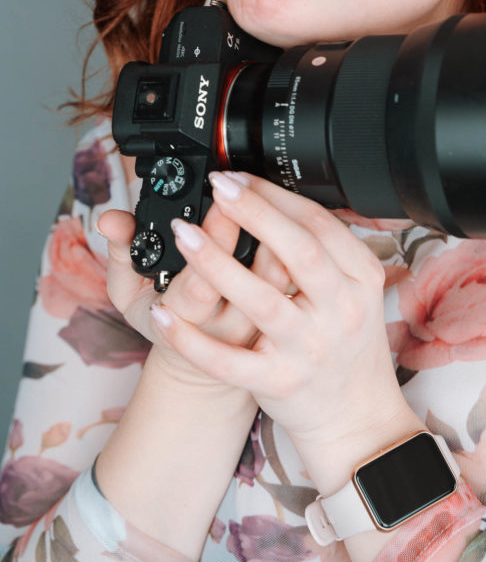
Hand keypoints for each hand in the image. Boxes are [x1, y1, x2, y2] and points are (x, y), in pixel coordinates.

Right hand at [98, 195, 290, 392]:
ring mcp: (263, 328)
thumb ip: (122, 252)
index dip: (210, 241)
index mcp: (185, 323)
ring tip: (269, 195)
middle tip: (242, 189)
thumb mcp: (132, 295)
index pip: (199, 288)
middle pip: (248, 282)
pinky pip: (301, 278)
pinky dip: (299, 245)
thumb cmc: (171, 322)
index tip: (216, 194)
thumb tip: (108, 219)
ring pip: (282, 278)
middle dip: (247, 228)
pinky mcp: (288, 317)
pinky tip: (290, 215)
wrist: (209, 371)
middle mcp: (229, 330)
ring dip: (280, 233)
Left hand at [148, 172, 420, 466]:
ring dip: (218, 264)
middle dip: (255, 213)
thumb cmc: (347, 345)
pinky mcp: (279, 382)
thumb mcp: (355, 291)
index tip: (238, 178)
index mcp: (360, 279)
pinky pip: (227, 361)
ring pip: (261, 302)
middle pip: (299, 252)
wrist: (357, 417)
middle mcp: (340, 312)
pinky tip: (162, 315)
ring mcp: (309, 349)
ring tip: (183, 234)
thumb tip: (276, 200)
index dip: (276, 197)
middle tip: (217, 187)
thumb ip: (325, 250)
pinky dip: (191, 339)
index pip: (320, 225)